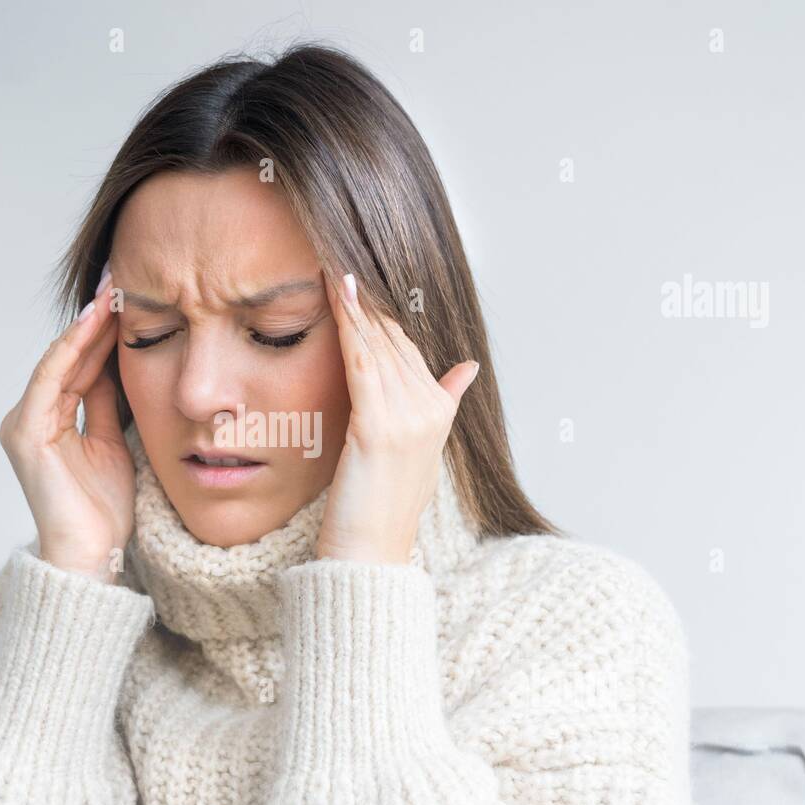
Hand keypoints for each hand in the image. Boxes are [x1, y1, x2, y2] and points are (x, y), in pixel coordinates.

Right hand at [0, 265, 131, 583]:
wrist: (92, 556)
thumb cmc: (105, 511)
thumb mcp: (117, 445)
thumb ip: (111, 406)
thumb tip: (125, 366)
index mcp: (52, 421)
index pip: (81, 366)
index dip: (105, 333)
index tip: (131, 300)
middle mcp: (32, 417)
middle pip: (69, 358)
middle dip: (96, 319)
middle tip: (121, 279)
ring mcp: (25, 423)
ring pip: (59, 361)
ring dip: (86, 325)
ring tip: (111, 291)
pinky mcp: (26, 432)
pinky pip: (50, 379)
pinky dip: (71, 349)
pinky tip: (93, 322)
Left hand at [316, 272, 479, 564]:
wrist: (369, 553)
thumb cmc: (381, 508)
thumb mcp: (420, 451)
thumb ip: (442, 403)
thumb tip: (467, 369)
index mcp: (439, 411)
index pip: (408, 346)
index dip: (382, 310)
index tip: (359, 274)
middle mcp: (429, 408)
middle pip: (395, 337)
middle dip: (370, 296)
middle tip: (343, 251)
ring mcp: (408, 415)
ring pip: (379, 341)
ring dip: (357, 299)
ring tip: (336, 259)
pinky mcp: (379, 423)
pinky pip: (362, 359)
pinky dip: (351, 322)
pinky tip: (340, 291)